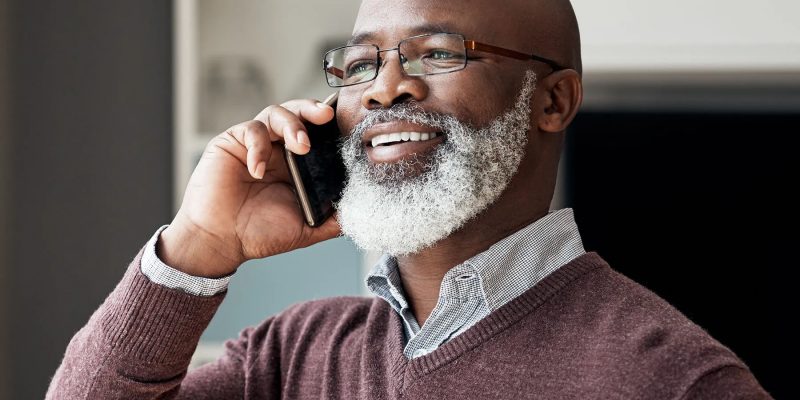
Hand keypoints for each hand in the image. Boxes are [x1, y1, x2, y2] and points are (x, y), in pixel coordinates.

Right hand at [158, 99, 341, 277]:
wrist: (222, 242)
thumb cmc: (260, 234)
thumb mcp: (307, 227)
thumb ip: (334, 219)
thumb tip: (365, 212)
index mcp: (299, 164)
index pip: (319, 133)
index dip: (332, 126)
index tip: (349, 123)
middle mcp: (278, 149)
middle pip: (299, 113)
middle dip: (313, 110)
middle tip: (327, 116)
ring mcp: (256, 143)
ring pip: (276, 113)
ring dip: (292, 124)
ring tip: (301, 145)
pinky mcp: (232, 142)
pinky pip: (249, 130)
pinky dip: (258, 146)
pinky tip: (258, 170)